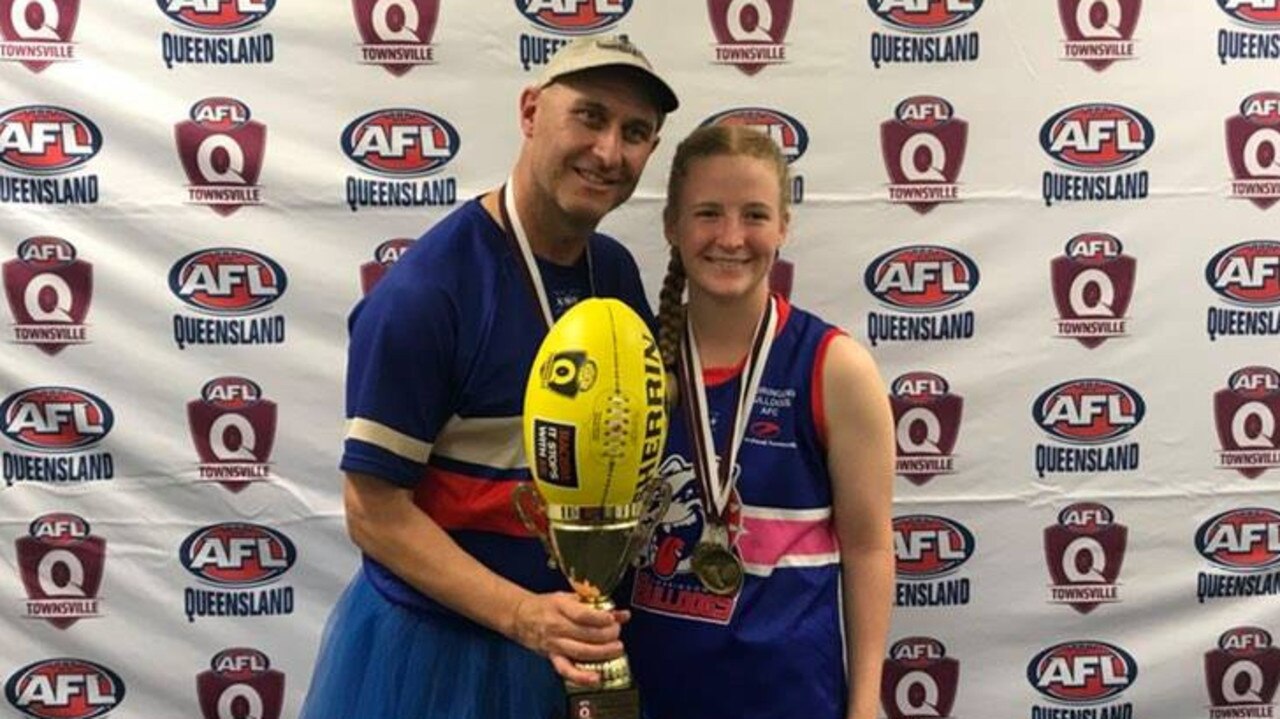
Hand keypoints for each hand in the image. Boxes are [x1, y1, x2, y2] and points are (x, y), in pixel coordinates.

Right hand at [511, 592, 629, 684]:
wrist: (520, 616)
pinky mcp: (552, 657)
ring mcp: (554, 644)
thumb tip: (622, 614)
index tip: (613, 618)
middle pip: (586, 634)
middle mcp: (557, 626)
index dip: (600, 618)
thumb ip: (595, 606)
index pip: (583, 615)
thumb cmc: (547, 605)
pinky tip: (596, 678)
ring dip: (602, 652)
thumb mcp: (569, 598)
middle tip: (617, 632)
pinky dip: (581, 677)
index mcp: (560, 607)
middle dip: (607, 635)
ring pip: (581, 652)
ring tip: (616, 649)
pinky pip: (566, 670)